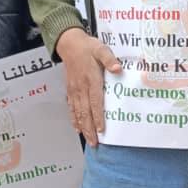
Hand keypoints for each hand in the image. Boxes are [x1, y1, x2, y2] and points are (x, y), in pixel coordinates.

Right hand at [56, 27, 121, 145]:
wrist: (69, 44)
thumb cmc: (88, 47)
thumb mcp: (101, 49)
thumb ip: (109, 59)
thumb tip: (118, 69)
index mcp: (91, 79)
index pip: (95, 101)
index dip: (98, 117)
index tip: (102, 130)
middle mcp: (81, 88)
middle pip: (86, 112)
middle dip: (90, 129)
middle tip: (95, 143)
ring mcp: (74, 90)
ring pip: (78, 113)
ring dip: (83, 128)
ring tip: (88, 140)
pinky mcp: (70, 90)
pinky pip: (71, 107)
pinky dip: (74, 119)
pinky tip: (77, 128)